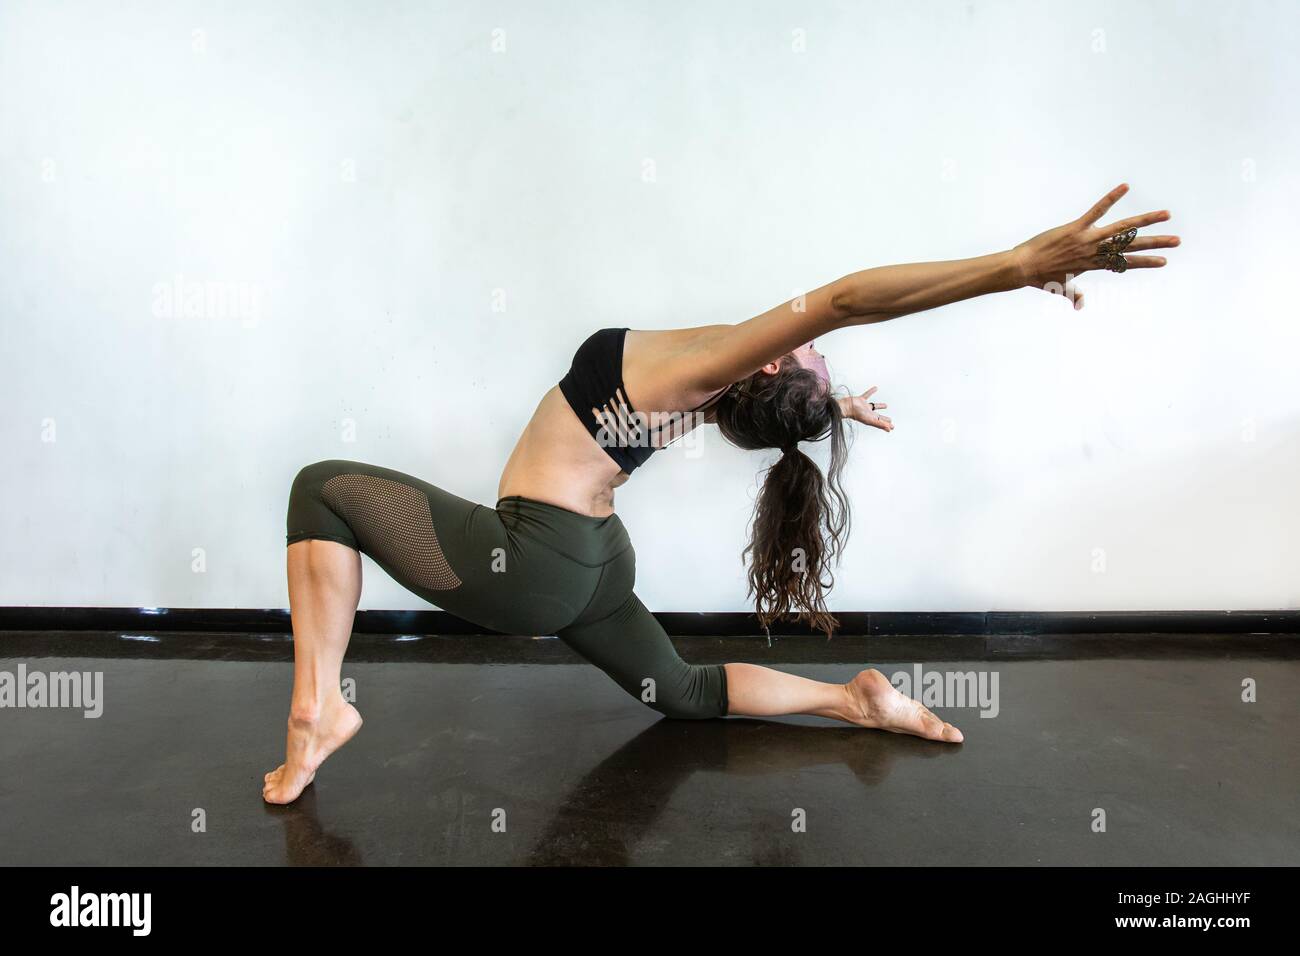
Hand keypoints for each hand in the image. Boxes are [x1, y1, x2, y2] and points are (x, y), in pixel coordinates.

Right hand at [838, 386, 892, 431]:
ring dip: (880, 406)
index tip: (892, 427)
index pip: (881, 422)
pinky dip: (871, 391)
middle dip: (884, 418)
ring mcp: (864, 407)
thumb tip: (889, 429)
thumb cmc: (856, 414)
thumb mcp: (870, 420)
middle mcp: (868, 413)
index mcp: (871, 419)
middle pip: (878, 417)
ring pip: (874, 406)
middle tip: (890, 420)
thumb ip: (880, 424)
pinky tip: (876, 388)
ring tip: (886, 406)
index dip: (887, 425)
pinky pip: (868, 395)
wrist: (846, 406)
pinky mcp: (861, 399)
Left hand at [1011, 183, 1180, 309]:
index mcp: (1093, 264)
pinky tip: (1125, 186)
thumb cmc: (1039, 278)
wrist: (1022, 268)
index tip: (1164, 261)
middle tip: (1177, 241)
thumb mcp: (1059, 287)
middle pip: (1131, 246)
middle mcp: (1095, 252)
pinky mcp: (1076, 228)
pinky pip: (1097, 210)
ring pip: (1122, 228)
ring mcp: (1087, 239)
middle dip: (1155, 243)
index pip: (1125, 263)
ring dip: (1146, 221)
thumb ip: (1072, 294)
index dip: (1145, 262)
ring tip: (1165, 215)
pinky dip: (1111, 198)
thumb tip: (1080, 305)